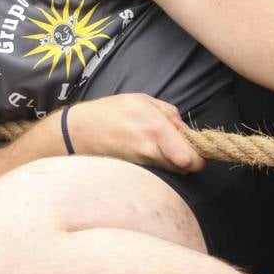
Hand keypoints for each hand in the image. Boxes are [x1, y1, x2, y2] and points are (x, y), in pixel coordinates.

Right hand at [62, 94, 203, 172]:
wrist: (75, 133)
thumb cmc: (107, 113)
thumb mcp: (140, 100)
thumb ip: (168, 112)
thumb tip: (184, 129)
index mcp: (156, 129)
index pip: (191, 159)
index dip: (198, 158)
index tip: (195, 151)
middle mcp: (150, 150)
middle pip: (184, 168)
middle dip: (184, 159)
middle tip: (175, 147)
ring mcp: (141, 165)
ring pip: (169, 171)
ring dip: (169, 162)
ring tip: (154, 148)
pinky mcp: (133, 173)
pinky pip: (155, 173)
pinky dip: (155, 166)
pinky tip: (142, 154)